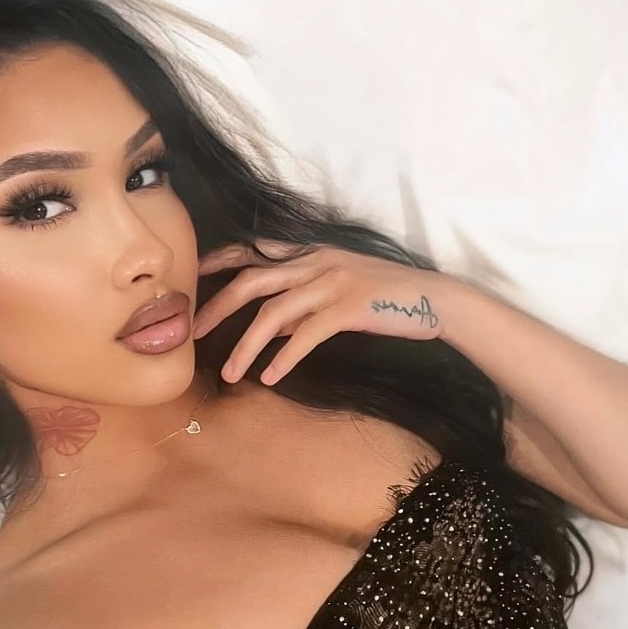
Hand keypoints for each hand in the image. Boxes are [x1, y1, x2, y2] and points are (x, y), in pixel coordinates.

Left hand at [192, 240, 451, 384]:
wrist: (435, 299)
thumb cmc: (386, 299)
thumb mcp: (337, 294)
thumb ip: (301, 307)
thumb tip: (269, 329)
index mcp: (311, 254)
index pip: (255, 251)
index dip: (220, 260)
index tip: (192, 277)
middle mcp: (316, 262)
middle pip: (251, 280)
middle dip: (217, 307)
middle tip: (193, 334)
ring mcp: (332, 282)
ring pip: (274, 312)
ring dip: (246, 345)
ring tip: (229, 374)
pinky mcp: (350, 307)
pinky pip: (307, 334)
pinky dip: (285, 357)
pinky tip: (270, 377)